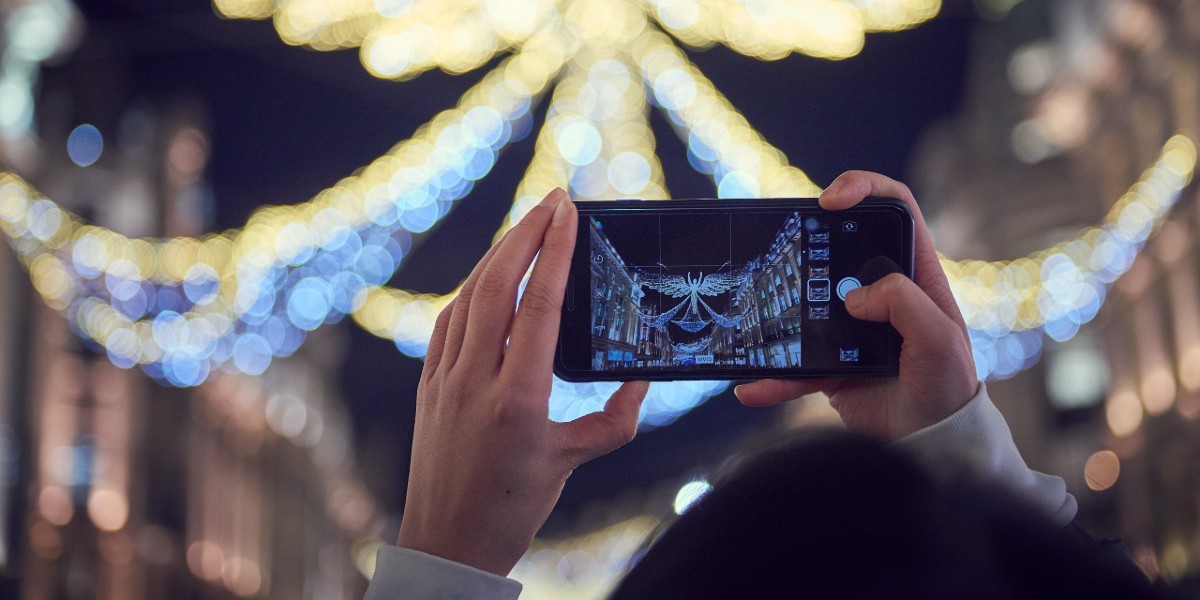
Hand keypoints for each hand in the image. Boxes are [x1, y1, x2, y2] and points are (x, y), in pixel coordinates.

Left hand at [397, 188, 649, 575]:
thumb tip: (641, 384)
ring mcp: (444, 380)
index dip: (555, 252)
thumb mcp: (572, 463)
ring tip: (526, 228)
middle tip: (552, 201)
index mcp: (517, 399)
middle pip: (497, 285)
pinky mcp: (427, 386)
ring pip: (468, 297)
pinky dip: (471, 291)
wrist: (447, 543)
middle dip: (525, 234)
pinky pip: (448, 322)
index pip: (539, 306)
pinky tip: (489, 279)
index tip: (568, 212)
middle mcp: (474, 381)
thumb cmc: (512, 507)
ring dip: (497, 256)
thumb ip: (614, 421)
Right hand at [734, 171, 976, 439]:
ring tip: (756, 314)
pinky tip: (751, 386)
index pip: (895, 208)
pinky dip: (771, 377)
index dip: (864, 189)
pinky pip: (792, 365)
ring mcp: (851, 327)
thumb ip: (905, 305)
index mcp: (916, 275)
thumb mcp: (940, 341)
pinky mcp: (830, 365)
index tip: (830, 201)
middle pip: (837, 244)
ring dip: (777, 307)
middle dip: (807, 237)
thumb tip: (854, 296)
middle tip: (784, 241)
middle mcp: (882, 293)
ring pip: (804, 301)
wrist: (931, 447)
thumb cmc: (948, 391)